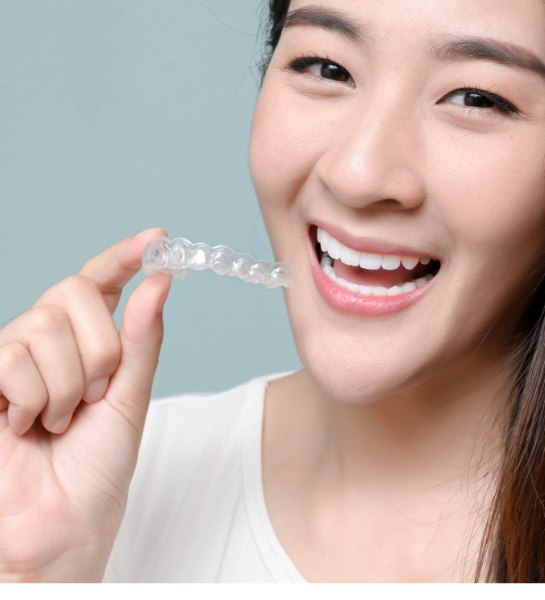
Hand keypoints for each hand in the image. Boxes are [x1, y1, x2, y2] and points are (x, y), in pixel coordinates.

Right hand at [0, 229, 171, 580]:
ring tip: (60, 421)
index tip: (158, 237)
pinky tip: (27, 427)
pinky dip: (35, 400)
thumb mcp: (131, 397)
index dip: (124, 256)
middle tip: (94, 396)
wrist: (64, 524)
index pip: (99, 280)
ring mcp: (12, 356)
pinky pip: (12, 359)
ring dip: (68, 385)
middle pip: (75, 291)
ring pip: (44, 326)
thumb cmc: (97, 467)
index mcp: (86, 340)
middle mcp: (47, 339)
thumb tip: (159, 282)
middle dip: (99, 349)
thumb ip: (142, 339)